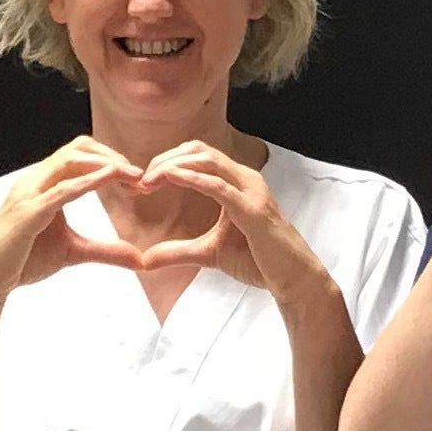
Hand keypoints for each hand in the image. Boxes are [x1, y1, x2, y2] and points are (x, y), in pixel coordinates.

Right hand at [0, 139, 146, 308]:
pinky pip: (61, 189)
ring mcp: (29, 193)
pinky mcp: (28, 212)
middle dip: (113, 156)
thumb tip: (139, 259)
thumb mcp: (74, 252)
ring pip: (70, 160)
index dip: (111, 160)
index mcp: (44, 183)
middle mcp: (35, 180)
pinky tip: (110, 180)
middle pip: (79, 148)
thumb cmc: (22, 260)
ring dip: (106, 164)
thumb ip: (106, 251)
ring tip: (133, 176)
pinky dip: (88, 181)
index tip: (137, 179)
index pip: (81, 155)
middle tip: (140, 175)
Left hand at [132, 142, 340, 307]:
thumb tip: (145, 260)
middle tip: (140, 179)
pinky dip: (192, 178)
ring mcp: (251, 191)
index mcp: (237, 182)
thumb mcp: (208, 253)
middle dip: (165, 160)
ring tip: (148, 179)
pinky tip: (170, 179)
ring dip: (173, 166)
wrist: (292, 279)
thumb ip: (178, 251)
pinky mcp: (253, 209)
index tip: (142, 181)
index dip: (168, 162)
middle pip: (199, 150)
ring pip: (208, 160)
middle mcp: (246, 179)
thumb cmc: (258, 261)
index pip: (198, 155)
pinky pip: (219, 186)